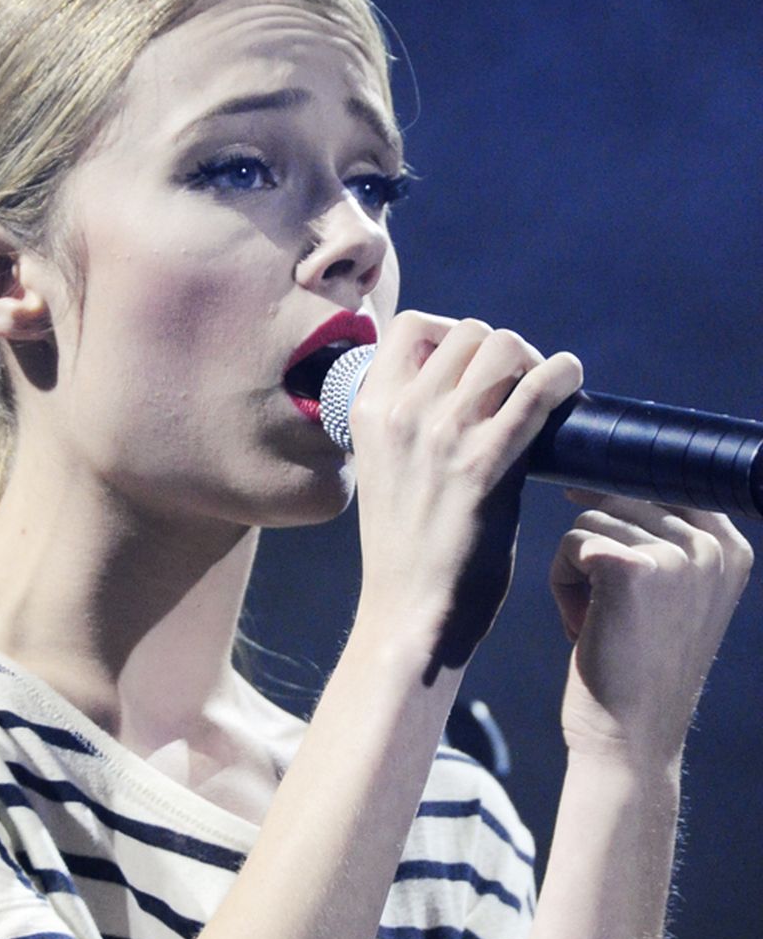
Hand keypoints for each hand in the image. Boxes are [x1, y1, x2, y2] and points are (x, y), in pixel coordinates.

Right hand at [350, 313, 582, 676]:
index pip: (412, 326)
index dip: (452, 334)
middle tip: (519, 386)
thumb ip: (412, 424)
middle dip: (502, 350)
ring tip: (542, 393)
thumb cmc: (405, 549)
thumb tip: (467, 386)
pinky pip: (536, 389)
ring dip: (532, 361)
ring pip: (504, 346)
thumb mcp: (386, 470)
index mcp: (368, 411)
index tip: (473, 367)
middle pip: (469, 331)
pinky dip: (563, 376)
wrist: (409, 612)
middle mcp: (400, 413)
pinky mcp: (484, 464)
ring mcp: (441, 435)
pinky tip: (571, 386)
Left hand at [551, 492, 753, 762]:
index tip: (609, 539)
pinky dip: (562, 583)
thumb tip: (593, 474)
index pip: (666, 482)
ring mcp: (675, 554)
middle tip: (608, 608)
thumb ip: (660, 535)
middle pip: (621, 497)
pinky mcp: (628, 567)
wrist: (628, 736)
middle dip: (597, 546)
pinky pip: (570, 543)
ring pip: (590, 519)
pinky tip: (583, 626)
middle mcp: (712, 546)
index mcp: (731, 548)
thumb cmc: (636, 663)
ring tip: (599, 621)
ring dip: (577, 569)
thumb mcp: (671, 593)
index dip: (624, 497)